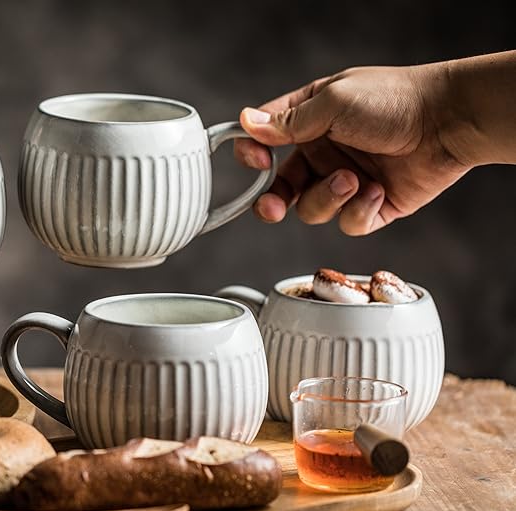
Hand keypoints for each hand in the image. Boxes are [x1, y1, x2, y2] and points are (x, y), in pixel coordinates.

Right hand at [233, 64, 469, 234]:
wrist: (450, 122)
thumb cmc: (395, 100)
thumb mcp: (333, 102)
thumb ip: (288, 121)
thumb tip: (246, 123)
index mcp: (310, 121)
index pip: (266, 140)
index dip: (253, 153)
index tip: (257, 161)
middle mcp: (324, 153)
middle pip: (281, 188)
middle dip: (272, 202)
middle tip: (272, 209)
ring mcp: (347, 181)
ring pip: (312, 209)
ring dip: (328, 198)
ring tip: (354, 180)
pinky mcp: (372, 206)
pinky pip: (348, 223)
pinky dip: (359, 211)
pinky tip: (378, 191)